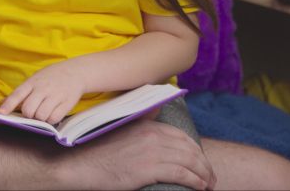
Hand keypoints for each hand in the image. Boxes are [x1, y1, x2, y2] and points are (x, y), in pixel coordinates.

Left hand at [0, 61, 84, 124]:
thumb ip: (22, 92)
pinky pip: (54, 118)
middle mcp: (43, 88)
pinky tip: (52, 114)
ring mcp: (55, 96)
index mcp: (33, 81)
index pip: (18, 94)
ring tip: (43, 112)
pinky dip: (50, 120)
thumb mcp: (35, 79)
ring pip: (41, 116)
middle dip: (28, 115)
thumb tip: (4, 103)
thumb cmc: (51, 77)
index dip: (9, 104)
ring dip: (40, 119)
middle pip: (29, 109)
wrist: (76, 72)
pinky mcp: (67, 103)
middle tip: (32, 112)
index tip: (1, 113)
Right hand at [66, 119, 216, 189]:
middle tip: (210, 176)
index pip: (180, 136)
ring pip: (190, 162)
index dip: (194, 149)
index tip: (199, 161)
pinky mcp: (149, 169)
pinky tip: (199, 187)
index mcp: (146, 125)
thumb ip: (140, 118)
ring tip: (208, 184)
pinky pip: (182, 175)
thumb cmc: (96, 150)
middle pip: (189, 148)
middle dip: (204, 164)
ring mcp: (152, 152)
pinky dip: (195, 181)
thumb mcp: (119, 128)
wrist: (79, 164)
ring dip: (204, 175)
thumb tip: (156, 106)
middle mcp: (152, 135)